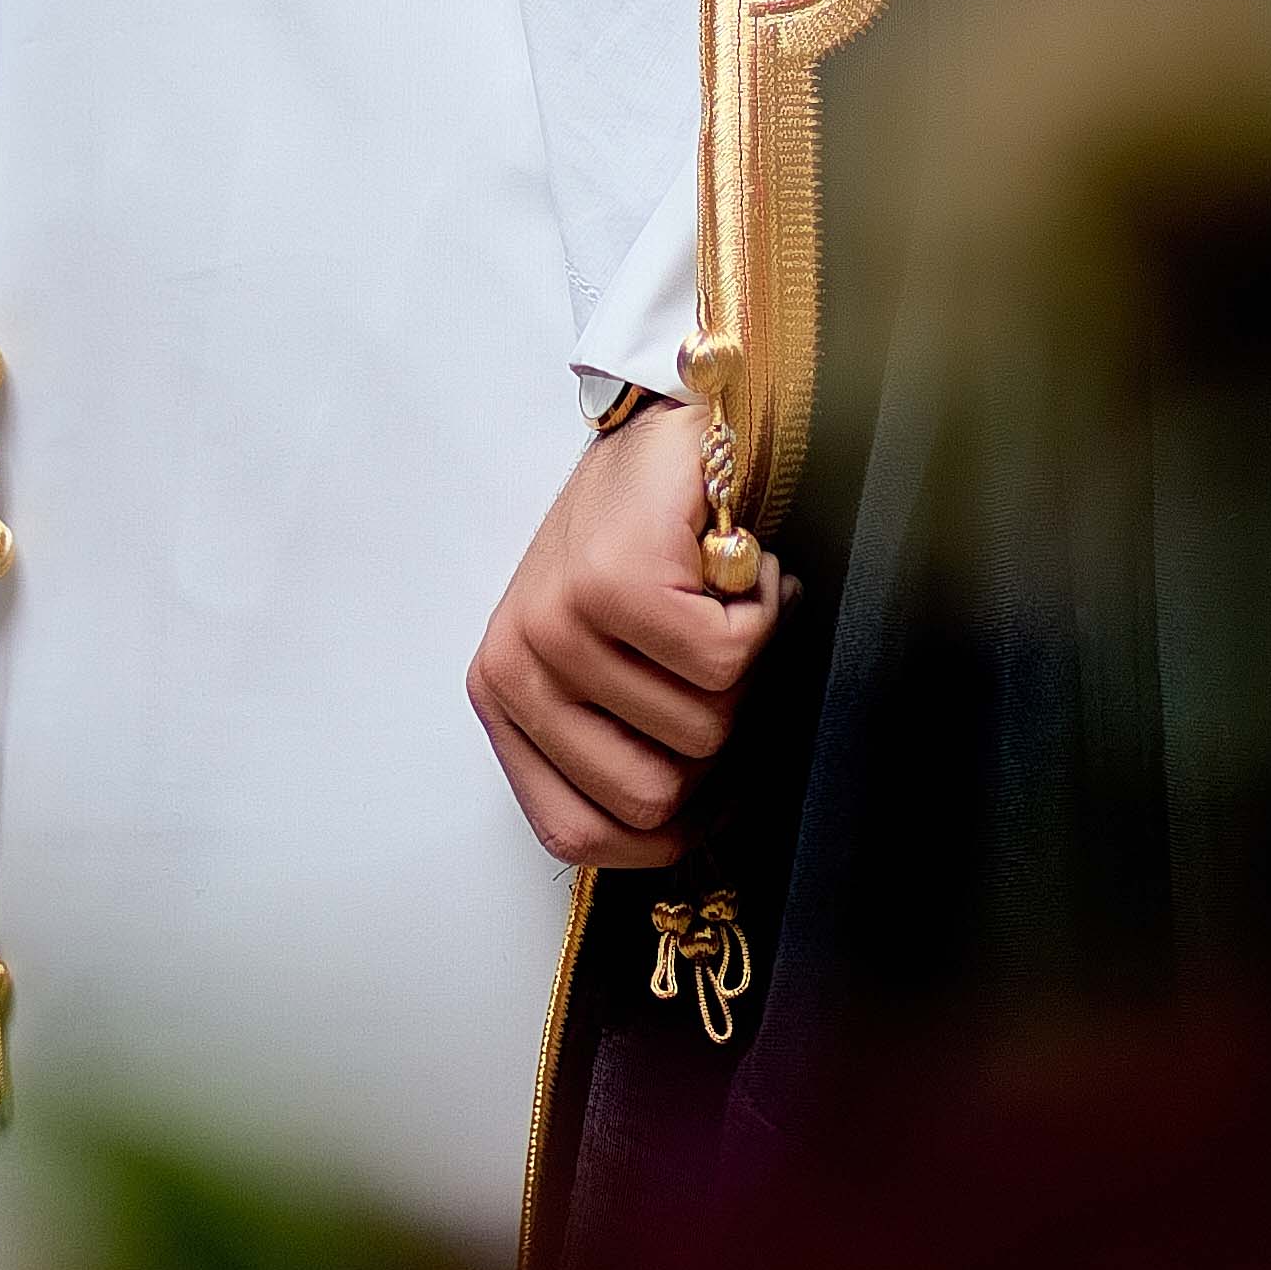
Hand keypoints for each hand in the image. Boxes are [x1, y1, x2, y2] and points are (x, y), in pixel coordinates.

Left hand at [467, 401, 779, 873]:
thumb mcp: (608, 667)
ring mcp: (558, 624)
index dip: (667, 830)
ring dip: (748, 668)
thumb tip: (691, 838)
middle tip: (720, 661)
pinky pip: (727, 663)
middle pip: (656, 798)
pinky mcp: (613, 583)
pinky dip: (765, 619)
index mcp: (504, 701)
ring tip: (726, 603)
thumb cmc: (648, 552)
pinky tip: (744, 572)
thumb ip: (619, 749)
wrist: (671, 431)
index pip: (578, 837)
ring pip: (703, 730)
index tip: (714, 783)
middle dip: (719, 740)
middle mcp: (514, 666)